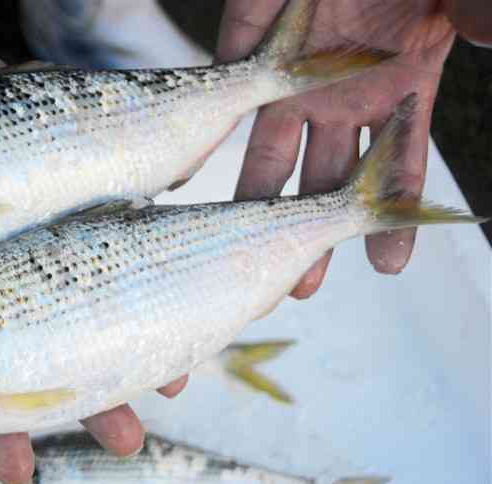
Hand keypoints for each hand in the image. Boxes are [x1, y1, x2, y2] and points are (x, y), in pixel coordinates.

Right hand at [0, 0, 186, 483]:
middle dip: (85, 399)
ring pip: (90, 301)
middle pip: (49, 349)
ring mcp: (35, 234)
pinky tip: (178, 282)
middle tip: (125, 437)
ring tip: (173, 383)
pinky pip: (110, 233)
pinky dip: (142, 261)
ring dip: (129, 341)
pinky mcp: (64, 193)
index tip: (20, 474)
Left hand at [218, 0, 457, 297]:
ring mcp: (294, 71)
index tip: (386, 267)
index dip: (392, 215)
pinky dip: (212, 127)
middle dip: (312, 231)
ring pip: (271, 149)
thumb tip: (490, 36)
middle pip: (325, 178)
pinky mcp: (251, 43)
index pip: (397, 166)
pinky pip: (229, 88)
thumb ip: (475, 18)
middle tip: (301, 286)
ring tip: (244, 247)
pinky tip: (192, 175)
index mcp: (398, 86)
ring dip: (256, 200)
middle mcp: (344, 90)